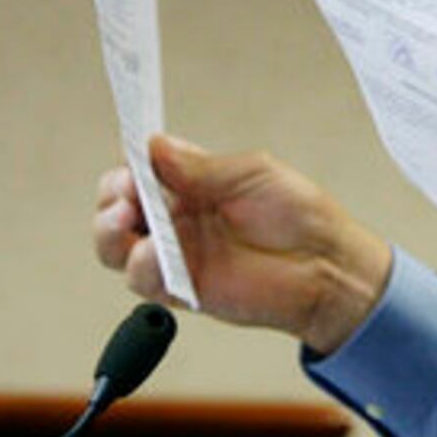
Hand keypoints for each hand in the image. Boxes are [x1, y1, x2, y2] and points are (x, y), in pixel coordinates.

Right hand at [92, 135, 392, 353]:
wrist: (327, 263)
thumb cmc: (301, 215)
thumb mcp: (253, 173)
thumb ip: (201, 167)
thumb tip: (154, 146)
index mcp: (193, 185)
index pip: (142, 171)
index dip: (129, 164)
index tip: (130, 157)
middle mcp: (179, 219)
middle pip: (119, 207)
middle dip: (112, 195)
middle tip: (124, 191)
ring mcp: (178, 255)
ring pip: (117, 246)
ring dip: (108, 231)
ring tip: (122, 218)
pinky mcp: (184, 289)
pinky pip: (144, 280)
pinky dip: (139, 265)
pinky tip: (151, 252)